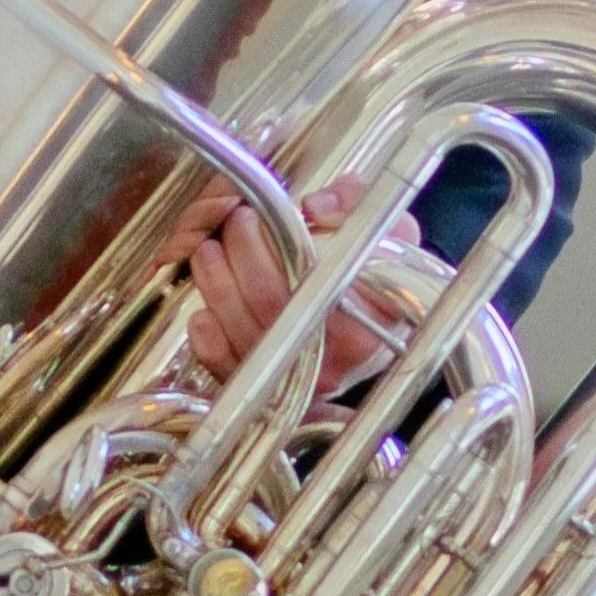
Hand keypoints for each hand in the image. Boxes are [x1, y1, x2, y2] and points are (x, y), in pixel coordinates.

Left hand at [165, 175, 419, 400]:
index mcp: (371, 318)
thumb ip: (357, 205)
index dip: (272, 243)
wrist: (384, 325)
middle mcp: (337, 357)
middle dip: (237, 251)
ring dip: (214, 281)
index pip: (310, 279)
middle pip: (268, 300)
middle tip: (234, 222)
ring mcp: (303, 378)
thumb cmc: (382, 276)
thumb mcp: (391, 230)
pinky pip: (228, 367)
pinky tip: (205, 309)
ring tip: (211, 250)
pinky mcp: (273, 390)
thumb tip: (315, 207)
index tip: (256, 214)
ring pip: (241, 329)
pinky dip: (207, 336)